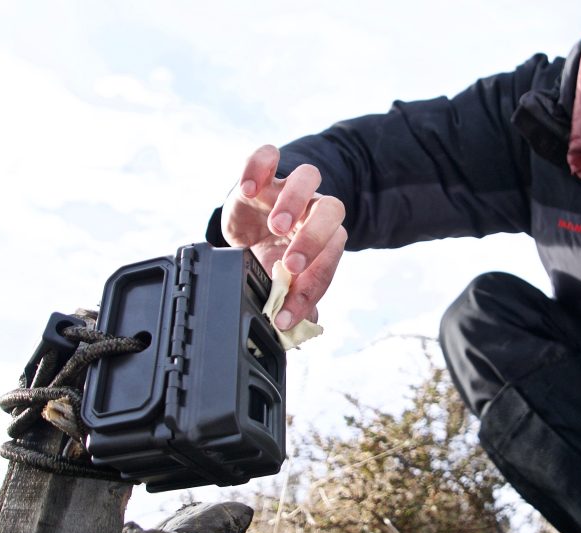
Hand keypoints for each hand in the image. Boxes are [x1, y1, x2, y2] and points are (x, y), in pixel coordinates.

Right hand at [221, 145, 346, 329]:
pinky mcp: (262, 173)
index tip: (288, 310)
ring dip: (294, 201)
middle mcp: (312, 209)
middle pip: (332, 210)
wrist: (249, 226)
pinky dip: (259, 167)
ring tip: (274, 226)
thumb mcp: (277, 280)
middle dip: (314, 238)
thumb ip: (290, 300)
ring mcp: (288, 188)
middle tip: (291, 264)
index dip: (312, 285)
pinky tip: (248, 190)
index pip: (331, 256)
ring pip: (309, 177)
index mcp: (324, 238)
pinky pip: (267, 155)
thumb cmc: (270, 254)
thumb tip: (297, 329)